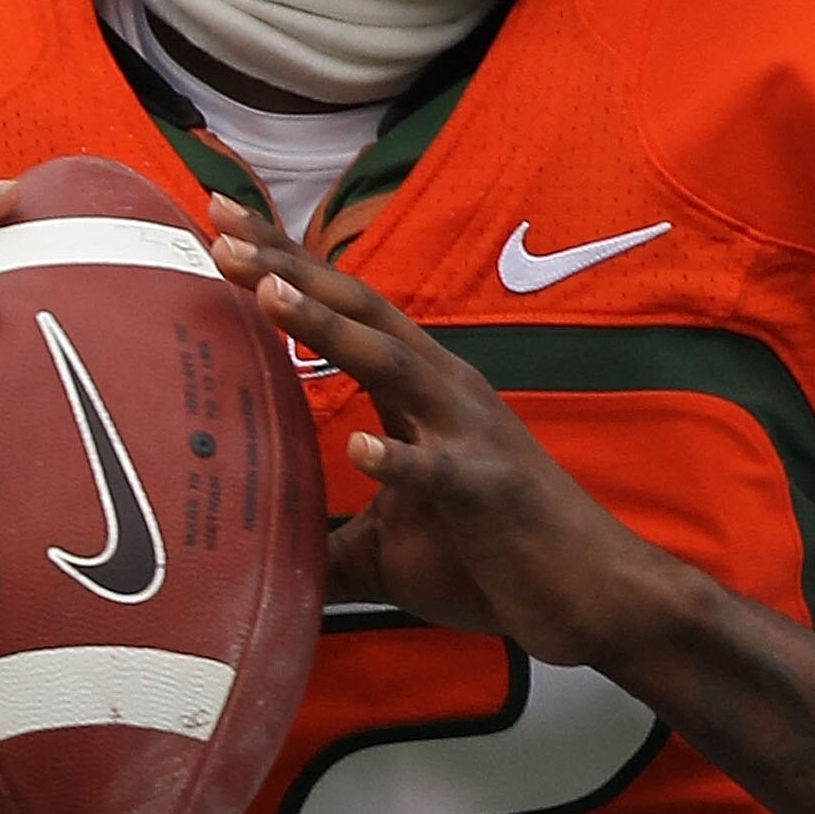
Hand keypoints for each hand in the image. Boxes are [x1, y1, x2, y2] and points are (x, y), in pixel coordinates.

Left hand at [209, 197, 680, 666]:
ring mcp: (468, 436)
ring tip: (270, 294)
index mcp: (420, 390)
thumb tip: (250, 567)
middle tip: (221, 231)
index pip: (345, 309)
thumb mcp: (390, 545)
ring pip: (393, 365)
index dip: (286, 262)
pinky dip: (399, 460)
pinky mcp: (488, 491)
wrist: (592, 593)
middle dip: (290, 268)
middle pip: (360, 311)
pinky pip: (439, 472)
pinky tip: (360, 447)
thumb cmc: (495, 556)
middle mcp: (443, 391)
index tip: (222, 220)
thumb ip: (324, 538)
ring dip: (330, 327)